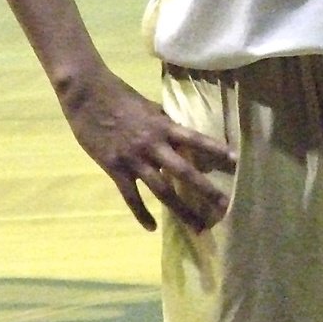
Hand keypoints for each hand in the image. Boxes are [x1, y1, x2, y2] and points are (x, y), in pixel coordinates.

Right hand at [58, 67, 236, 231]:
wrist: (87, 94)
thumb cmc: (119, 95)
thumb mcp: (148, 106)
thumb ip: (163, 121)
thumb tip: (179, 131)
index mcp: (162, 125)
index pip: (195, 139)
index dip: (214, 149)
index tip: (235, 160)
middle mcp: (152, 145)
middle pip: (184, 172)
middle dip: (205, 190)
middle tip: (224, 206)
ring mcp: (133, 159)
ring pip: (162, 190)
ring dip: (181, 210)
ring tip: (197, 226)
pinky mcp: (115, 169)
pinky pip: (131, 197)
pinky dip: (141, 214)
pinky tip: (151, 227)